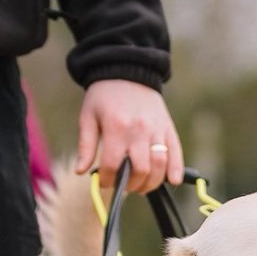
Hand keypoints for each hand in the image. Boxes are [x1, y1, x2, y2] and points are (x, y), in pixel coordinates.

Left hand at [75, 79, 183, 193]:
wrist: (128, 69)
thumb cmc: (104, 96)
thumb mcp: (88, 117)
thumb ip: (86, 146)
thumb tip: (80, 171)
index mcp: (116, 128)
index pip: (113, 166)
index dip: (107, 180)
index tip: (104, 182)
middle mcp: (139, 130)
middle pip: (140, 170)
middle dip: (130, 185)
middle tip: (123, 185)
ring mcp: (156, 129)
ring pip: (159, 166)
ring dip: (150, 183)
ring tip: (140, 186)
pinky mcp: (168, 127)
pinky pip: (176, 152)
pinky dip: (176, 170)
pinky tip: (172, 181)